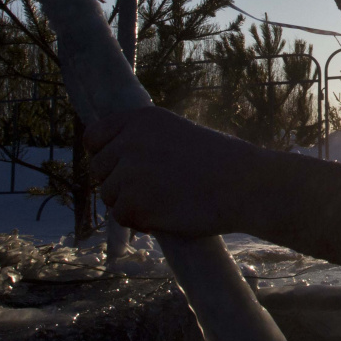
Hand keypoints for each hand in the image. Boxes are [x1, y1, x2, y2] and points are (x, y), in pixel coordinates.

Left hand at [85, 106, 269, 236]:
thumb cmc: (222, 161)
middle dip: (119, 182)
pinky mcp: (135, 204)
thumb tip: (117, 161)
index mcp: (141, 119)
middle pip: (99, 169)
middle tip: (150, 190)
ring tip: (163, 203)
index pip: (94, 137)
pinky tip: (164, 217)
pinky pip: (122, 217)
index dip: (105, 155)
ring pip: (109, 195)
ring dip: (130, 203)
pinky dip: (140, 221)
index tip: (121, 168)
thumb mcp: (179, 133)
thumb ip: (145, 140)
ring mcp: (130, 173)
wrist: (245, 185)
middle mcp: (129, 142)